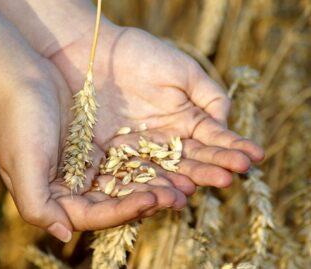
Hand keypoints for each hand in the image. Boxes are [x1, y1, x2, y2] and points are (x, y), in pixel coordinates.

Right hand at [0, 61, 187, 241]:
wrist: (24, 78)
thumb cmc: (18, 121)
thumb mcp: (22, 164)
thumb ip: (37, 205)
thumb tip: (63, 235)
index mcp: (58, 197)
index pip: (97, 214)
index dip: (124, 211)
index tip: (152, 199)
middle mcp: (77, 186)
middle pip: (118, 201)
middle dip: (150, 199)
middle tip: (181, 196)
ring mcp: (91, 165)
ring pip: (129, 180)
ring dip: (157, 183)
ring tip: (187, 182)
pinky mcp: (101, 146)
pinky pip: (131, 157)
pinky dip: (150, 160)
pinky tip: (172, 160)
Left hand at [51, 26, 264, 190]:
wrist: (95, 53)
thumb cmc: (141, 55)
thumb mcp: (183, 71)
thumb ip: (209, 97)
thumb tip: (226, 125)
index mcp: (185, 119)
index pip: (213, 138)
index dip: (233, 147)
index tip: (256, 156)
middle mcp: (166, 138)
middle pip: (192, 158)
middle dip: (212, 168)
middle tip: (231, 179)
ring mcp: (141, 148)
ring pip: (166, 169)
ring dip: (184, 179)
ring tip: (201, 188)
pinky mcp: (114, 153)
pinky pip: (134, 170)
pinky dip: (150, 181)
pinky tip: (167, 190)